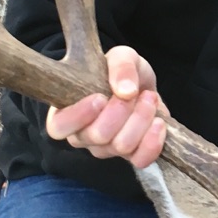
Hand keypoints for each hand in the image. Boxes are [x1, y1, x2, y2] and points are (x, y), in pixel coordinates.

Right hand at [45, 45, 169, 167]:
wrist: (143, 87)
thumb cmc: (121, 72)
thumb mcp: (122, 56)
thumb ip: (121, 65)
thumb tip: (125, 91)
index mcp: (66, 111)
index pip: (59, 127)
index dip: (79, 115)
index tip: (100, 97)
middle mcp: (82, 135)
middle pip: (98, 136)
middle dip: (122, 110)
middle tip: (134, 92)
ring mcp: (105, 149)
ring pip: (122, 145)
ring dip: (142, 118)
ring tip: (149, 98)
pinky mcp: (129, 157)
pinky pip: (140, 161)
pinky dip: (153, 140)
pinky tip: (159, 122)